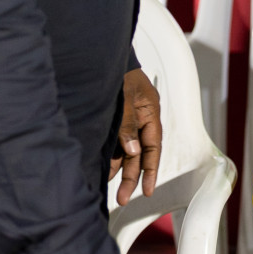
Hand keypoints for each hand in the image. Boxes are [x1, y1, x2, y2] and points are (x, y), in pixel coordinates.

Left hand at [111, 68, 161, 204]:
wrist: (99, 56)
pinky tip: (101, 168)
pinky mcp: (113, 121)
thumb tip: (131, 150)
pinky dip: (108, 156)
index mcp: (151, 111)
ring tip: (107, 186)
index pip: (153, 146)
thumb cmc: (118, 71)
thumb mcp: (125, 97)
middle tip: (123, 197)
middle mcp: (140, 119)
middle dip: (132, 176)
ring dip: (117, 168)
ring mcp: (127, 120)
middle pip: (139, 153)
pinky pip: (113, 143)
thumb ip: (128, 124)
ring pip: (125, 150)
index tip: (146, 190)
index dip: (150, 169)